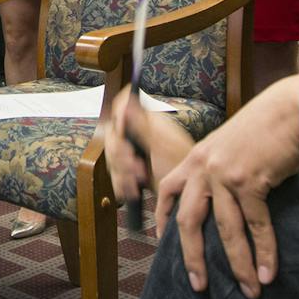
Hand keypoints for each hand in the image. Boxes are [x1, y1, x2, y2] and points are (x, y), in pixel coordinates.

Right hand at [102, 85, 197, 204]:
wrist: (186, 195)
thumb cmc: (182, 167)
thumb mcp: (162, 145)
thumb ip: (142, 124)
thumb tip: (126, 103)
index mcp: (147, 121)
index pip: (122, 107)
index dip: (118, 118)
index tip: (122, 136)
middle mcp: (139, 133)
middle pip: (113, 136)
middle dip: (121, 155)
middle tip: (136, 166)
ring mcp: (135, 151)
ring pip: (112, 157)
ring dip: (122, 173)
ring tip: (138, 181)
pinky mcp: (131, 169)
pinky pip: (115, 173)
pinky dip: (121, 184)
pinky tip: (133, 189)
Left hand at [153, 75, 298, 298]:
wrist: (290, 109)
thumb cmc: (265, 127)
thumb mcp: (229, 144)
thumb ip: (219, 168)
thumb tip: (220, 198)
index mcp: (196, 157)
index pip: (167, 190)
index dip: (162, 218)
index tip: (162, 242)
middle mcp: (204, 167)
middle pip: (189, 221)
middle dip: (193, 258)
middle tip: (199, 286)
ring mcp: (225, 174)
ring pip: (226, 231)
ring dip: (239, 265)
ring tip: (250, 290)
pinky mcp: (250, 180)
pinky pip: (257, 225)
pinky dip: (265, 251)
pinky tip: (269, 271)